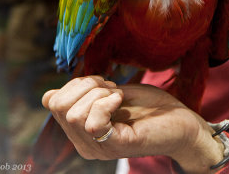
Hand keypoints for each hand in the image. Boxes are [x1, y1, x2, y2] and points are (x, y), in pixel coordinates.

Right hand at [42, 76, 224, 172]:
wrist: (180, 121)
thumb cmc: (147, 105)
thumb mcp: (110, 93)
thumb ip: (83, 94)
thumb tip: (48, 94)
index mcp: (80, 128)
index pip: (50, 101)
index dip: (73, 82)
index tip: (99, 83)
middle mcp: (83, 142)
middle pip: (58, 105)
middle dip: (85, 85)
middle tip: (110, 88)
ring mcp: (98, 146)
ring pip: (73, 113)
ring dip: (99, 93)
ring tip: (118, 96)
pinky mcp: (116, 146)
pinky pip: (93, 123)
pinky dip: (106, 102)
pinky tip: (120, 101)